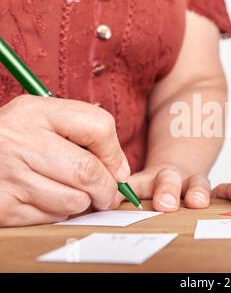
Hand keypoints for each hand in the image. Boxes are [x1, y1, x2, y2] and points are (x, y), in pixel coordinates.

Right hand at [0, 95, 129, 226]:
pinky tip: (44, 198)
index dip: (115, 153)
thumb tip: (121, 173)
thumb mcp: (44, 120)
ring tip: (68, 191)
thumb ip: (86, 135)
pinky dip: (58, 213)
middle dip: (106, 188)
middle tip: (106, 193)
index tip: (117, 168)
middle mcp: (19, 141)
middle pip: (88, 171)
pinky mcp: (3, 206)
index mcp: (35, 112)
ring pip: (74, 201)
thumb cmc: (16, 140)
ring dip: (81, 202)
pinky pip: (52, 217)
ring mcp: (8, 175)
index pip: (98, 126)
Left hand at [109, 164, 230, 211]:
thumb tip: (96, 201)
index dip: (129, 189)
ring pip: (196, 182)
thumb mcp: (139, 184)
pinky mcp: (213, 188)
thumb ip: (124, 191)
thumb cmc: (157, 181)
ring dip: (197, 191)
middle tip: (164, 203)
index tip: (117, 197)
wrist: (179, 161)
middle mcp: (172, 179)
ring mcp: (193, 182)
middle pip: (168, 180)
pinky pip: (223, 188)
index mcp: (150, 180)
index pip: (137, 182)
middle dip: (167, 190)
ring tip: (197, 202)